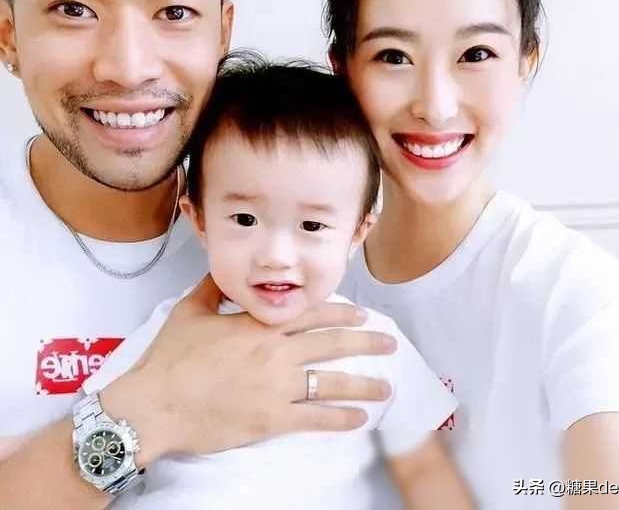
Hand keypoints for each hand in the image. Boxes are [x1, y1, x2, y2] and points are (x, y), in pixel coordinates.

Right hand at [101, 275, 395, 462]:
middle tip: (390, 343)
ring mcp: (276, 387)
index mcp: (259, 325)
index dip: (341, 312)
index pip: (310, 314)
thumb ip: (212, 290)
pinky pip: (314, 419)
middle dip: (365, 342)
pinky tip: (359, 419)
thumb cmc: (171, 358)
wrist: (154, 404)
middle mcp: (276, 353)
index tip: (362, 313)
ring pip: (331, 383)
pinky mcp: (271, 420)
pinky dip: (340, 419)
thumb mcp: (189, 312)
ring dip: (363, 384)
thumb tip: (222, 272)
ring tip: (387, 386)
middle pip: (331, 344)